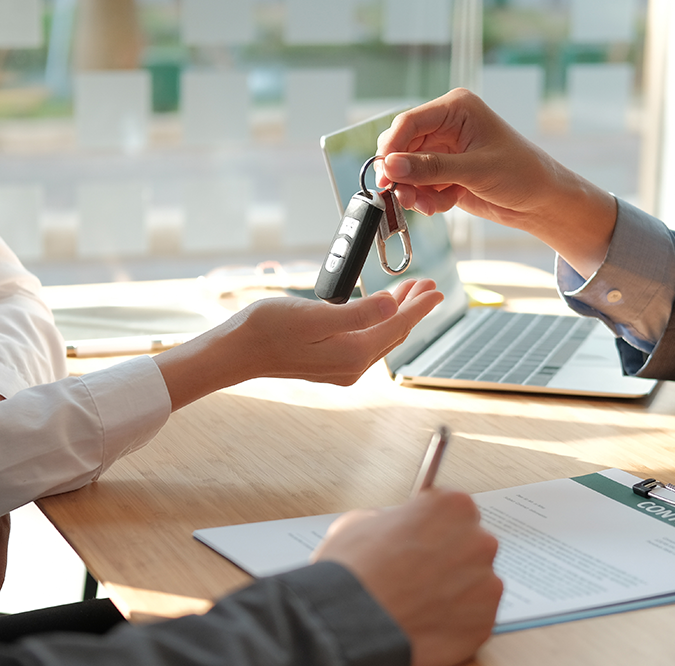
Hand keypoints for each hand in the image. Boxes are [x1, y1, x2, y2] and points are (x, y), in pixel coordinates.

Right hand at [154, 278, 442, 409]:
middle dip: (412, 308)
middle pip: (393, 333)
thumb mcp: (315, 314)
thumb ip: (358, 312)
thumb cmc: (268, 329)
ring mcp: (341, 369)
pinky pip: (366, 342)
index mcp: (353, 353)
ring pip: (381, 337)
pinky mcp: (329, 365)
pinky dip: (377, 323)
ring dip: (396, 314)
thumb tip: (392, 306)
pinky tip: (376, 311)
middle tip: (427, 286)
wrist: (236, 351)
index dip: (420, 306)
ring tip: (408, 294)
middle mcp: (352, 366)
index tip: (437, 289)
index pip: (398, 326)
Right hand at [313, 488, 502, 665]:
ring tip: (417, 606)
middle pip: (470, 547)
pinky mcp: (485, 623)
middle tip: (416, 577)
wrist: (352, 623)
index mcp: (454, 507)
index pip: (453, 510)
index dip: (432, 527)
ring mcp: (487, 585)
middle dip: (448, 559)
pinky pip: (474, 619)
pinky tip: (425, 625)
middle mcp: (480, 541)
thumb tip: (393, 531)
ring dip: (453, 592)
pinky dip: (454, 623)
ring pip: (474, 585)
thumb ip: (390, 520)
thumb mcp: (360, 522)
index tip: (420, 539)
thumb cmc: (354, 571)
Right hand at [374, 88, 616, 273]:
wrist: (542, 201)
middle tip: (402, 197)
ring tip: (427, 206)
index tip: (385, 175)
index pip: (409, 122)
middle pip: (403, 147)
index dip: (392, 149)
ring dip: (413, 191)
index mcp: (456, 108)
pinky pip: (420, 185)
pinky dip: (426, 199)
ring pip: (408, 169)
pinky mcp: (445, 173)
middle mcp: (446, 125)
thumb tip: (391, 166)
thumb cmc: (522, 174)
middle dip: (402, 174)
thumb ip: (432, 168)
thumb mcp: (475, 170)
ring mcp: (444, 150)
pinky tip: (442, 206)